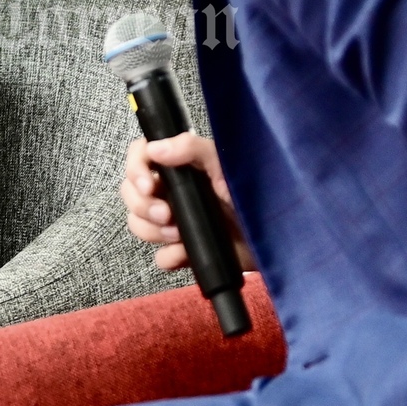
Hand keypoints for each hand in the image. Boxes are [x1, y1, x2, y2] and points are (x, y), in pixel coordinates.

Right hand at [119, 134, 255, 272]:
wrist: (276, 238)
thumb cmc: (254, 195)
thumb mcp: (224, 165)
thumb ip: (192, 149)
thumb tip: (156, 148)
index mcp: (180, 165)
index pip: (139, 156)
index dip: (135, 170)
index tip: (148, 186)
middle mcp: (173, 190)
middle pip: (130, 193)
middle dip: (143, 206)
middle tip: (167, 215)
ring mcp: (176, 221)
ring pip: (138, 224)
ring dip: (153, 231)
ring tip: (179, 234)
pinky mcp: (184, 249)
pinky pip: (160, 257)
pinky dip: (170, 257)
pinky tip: (186, 253)